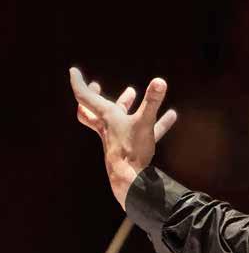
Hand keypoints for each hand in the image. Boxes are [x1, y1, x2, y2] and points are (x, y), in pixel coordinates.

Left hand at [70, 67, 176, 208]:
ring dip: (123, 106)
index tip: (73, 71)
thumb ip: (152, 102)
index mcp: (107, 117)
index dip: (79, 83)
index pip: (85, 98)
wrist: (131, 181)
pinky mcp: (132, 148)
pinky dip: (155, 122)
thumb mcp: (143, 122)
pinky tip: (171, 117)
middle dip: (94, 97)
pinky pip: (143, 131)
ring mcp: (118, 138)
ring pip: (116, 119)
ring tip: (133, 93)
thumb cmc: (131, 151)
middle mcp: (109, 127)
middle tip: (96, 86)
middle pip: (92, 112)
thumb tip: (159, 81)